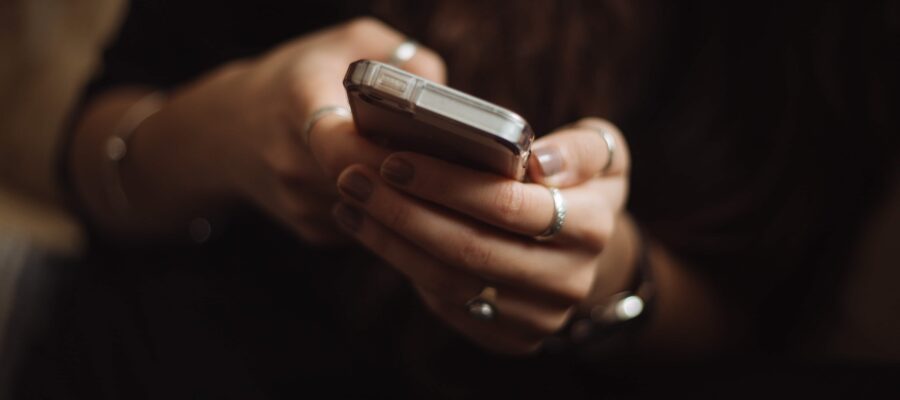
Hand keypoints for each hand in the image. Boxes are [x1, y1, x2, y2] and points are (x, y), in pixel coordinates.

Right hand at [97, 18, 444, 241]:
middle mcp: (292, 162)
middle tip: (459, 167)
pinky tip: (404, 189)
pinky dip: (390, 211)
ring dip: (408, 198)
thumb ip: (401, 57)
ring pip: (374, 211)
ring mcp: (299, 204)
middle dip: (415, 178)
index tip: (428, 147)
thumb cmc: (298, 78)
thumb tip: (447, 96)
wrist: (227, 131)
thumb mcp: (347, 42)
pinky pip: (367, 226)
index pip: (342, 145)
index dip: (388, 153)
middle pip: (369, 185)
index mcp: (297, 105)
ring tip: (442, 177)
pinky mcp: (311, 231)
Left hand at [333, 118, 630, 352]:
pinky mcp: (510, 338)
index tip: (394, 159)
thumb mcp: (601, 153)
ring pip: (449, 282)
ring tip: (351, 202)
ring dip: (390, 241)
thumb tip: (540, 162)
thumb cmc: (579, 185)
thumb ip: (581, 148)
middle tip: (354, 178)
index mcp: (592, 226)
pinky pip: (446, 305)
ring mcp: (538, 317)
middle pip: (469, 249)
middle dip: (403, 212)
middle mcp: (569, 280)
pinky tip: (371, 230)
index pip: (508, 205)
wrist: (582, 251)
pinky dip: (402, 265)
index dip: (446, 184)